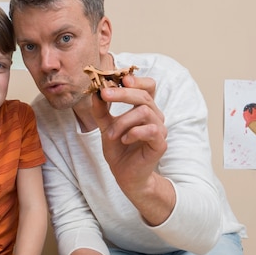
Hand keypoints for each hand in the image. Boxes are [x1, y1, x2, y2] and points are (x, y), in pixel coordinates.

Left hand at [91, 74, 165, 194]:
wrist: (125, 174)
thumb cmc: (119, 149)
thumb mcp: (105, 126)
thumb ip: (101, 111)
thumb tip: (94, 93)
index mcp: (144, 108)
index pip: (148, 86)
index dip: (136, 80)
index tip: (119, 79)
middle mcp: (155, 116)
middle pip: (144, 95)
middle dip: (122, 93)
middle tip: (104, 94)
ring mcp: (159, 129)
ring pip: (144, 112)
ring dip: (123, 121)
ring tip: (111, 135)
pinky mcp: (160, 143)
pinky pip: (150, 130)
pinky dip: (134, 133)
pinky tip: (124, 140)